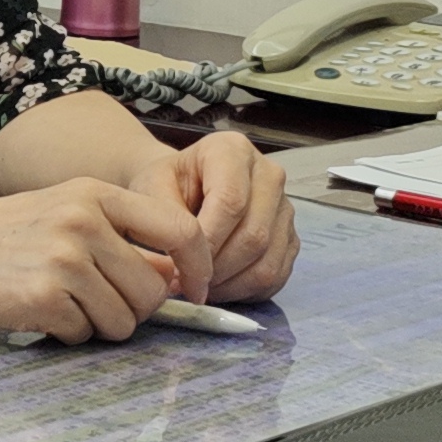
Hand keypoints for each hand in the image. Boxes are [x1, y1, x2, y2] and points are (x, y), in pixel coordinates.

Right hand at [0, 179, 199, 342]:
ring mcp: (63, 260)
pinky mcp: (42, 298)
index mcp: (94, 193)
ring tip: (61, 303)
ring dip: (99, 324)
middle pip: (154, 289)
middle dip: (134, 308)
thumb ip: (115, 233)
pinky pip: (84, 334)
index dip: (199, 267)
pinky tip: (35, 310)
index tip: (198, 289)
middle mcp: (84, 221)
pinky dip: (65, 333)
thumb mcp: (60, 211)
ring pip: (124, 320)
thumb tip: (172, 276)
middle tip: (96, 302)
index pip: (180, 229)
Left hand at [169, 132, 296, 302]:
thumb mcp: (151, 188)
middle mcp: (268, 175)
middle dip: (217, 268)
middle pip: (254, 235)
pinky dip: (246, 290)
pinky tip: (219, 287)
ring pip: (267, 261)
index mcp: (232, 151)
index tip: (180, 266)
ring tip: (199, 287)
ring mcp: (285, 207)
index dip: (207, 241)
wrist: (184, 187)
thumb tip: (183, 260)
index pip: (231, 202)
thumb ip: (165, 217)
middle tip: (186, 283)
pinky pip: (276, 275)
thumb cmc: (167, 185)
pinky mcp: (290, 237)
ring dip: (230, 284)